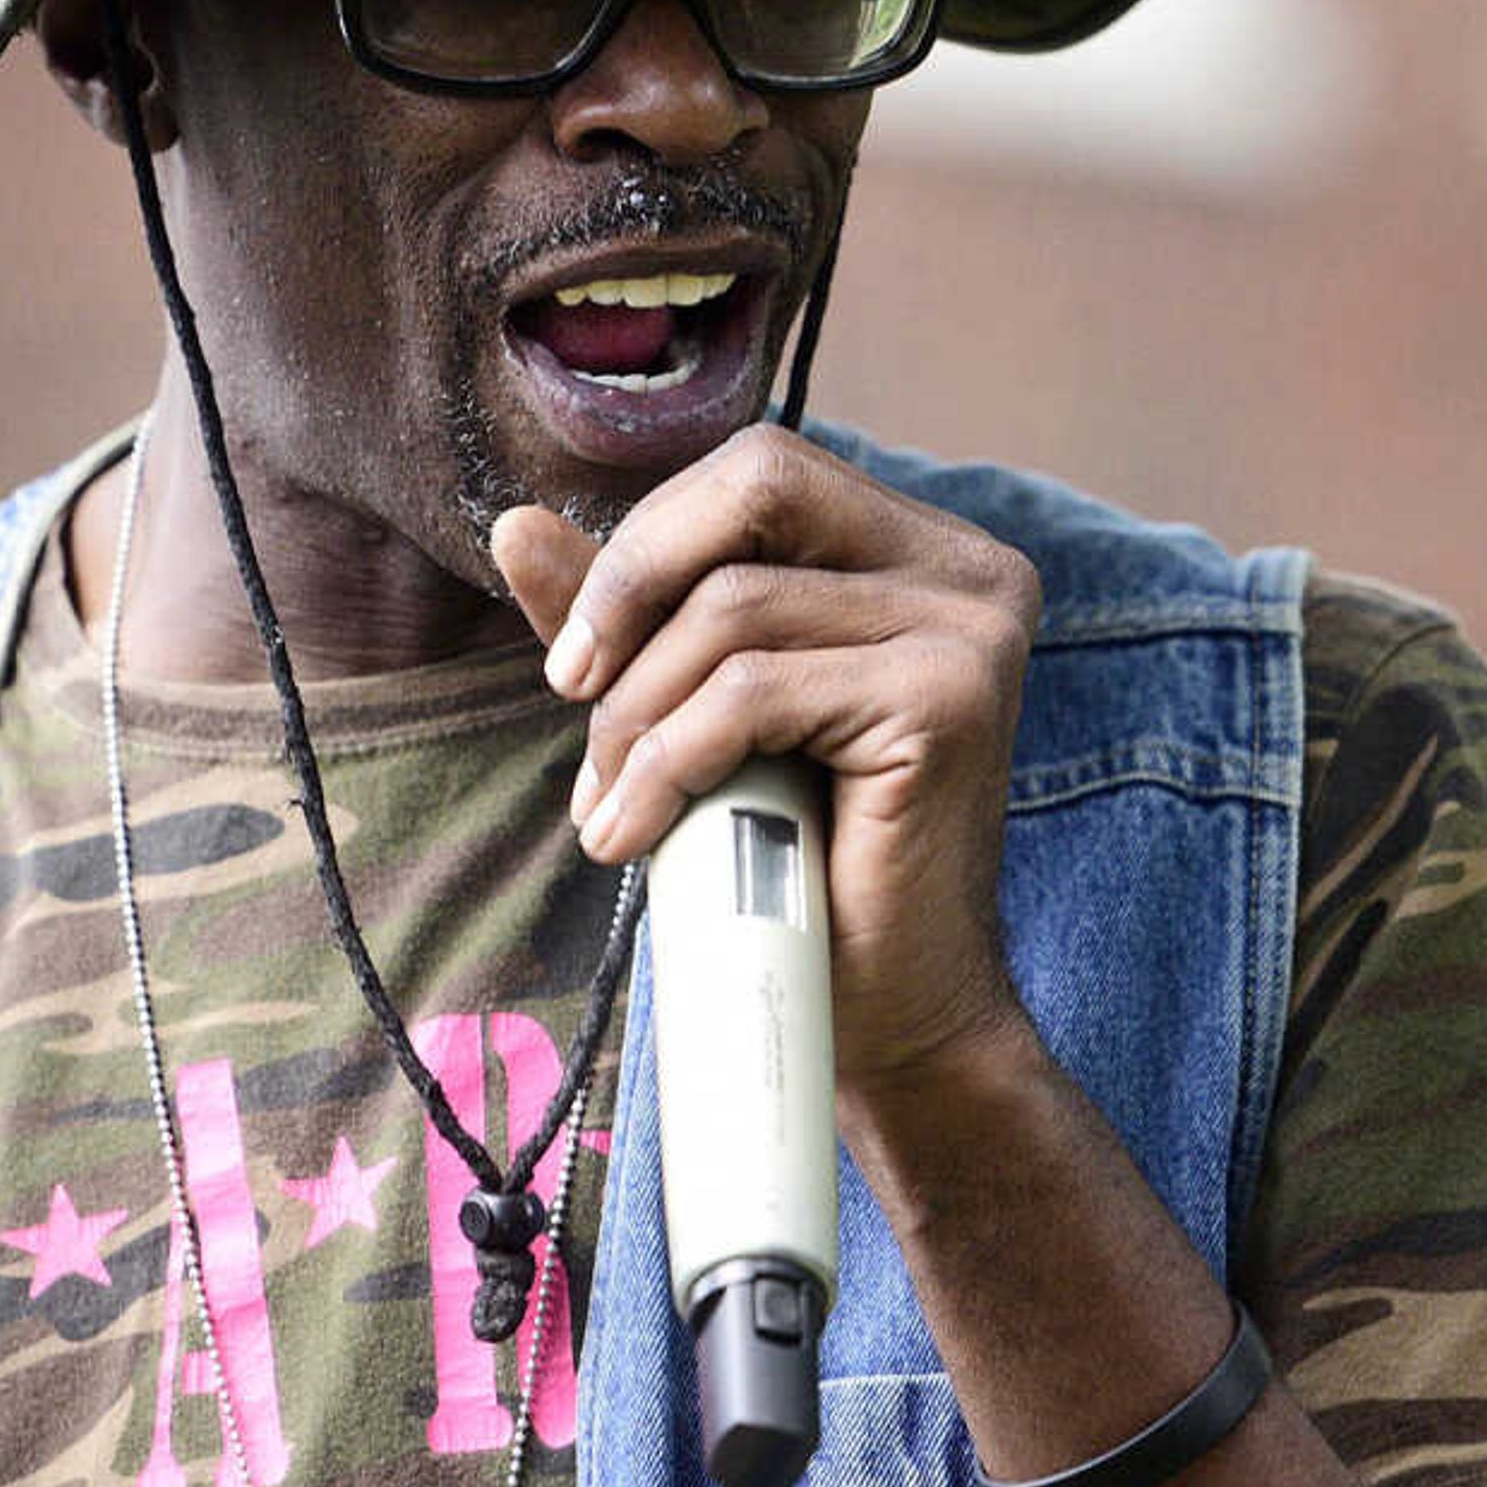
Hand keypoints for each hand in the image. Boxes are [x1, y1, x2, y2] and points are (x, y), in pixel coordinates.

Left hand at [490, 423, 1043, 1095]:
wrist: (884, 1013)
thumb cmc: (788, 860)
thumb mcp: (693, 710)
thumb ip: (629, 614)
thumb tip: (516, 523)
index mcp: (920, 551)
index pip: (761, 473)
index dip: (650, 542)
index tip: (579, 658)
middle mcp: (968, 570)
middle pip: (757, 489)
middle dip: (634, 584)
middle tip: (572, 692)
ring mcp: (970, 630)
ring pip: (733, 608)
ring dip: (637, 714)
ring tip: (610, 806)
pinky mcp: (948, 702)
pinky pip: (751, 694)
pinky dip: (666, 764)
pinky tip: (633, 838)